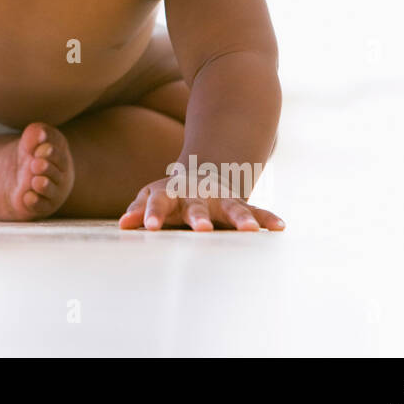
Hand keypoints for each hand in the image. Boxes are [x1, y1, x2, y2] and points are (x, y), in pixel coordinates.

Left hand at [118, 176, 284, 231]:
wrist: (200, 172)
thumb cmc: (170, 194)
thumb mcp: (151, 196)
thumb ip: (139, 210)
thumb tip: (123, 225)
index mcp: (171, 193)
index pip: (159, 202)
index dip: (152, 214)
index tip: (148, 227)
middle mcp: (198, 194)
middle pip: (197, 206)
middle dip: (199, 217)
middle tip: (201, 229)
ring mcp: (221, 198)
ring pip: (232, 207)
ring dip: (240, 218)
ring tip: (250, 230)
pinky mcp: (240, 204)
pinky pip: (257, 211)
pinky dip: (267, 218)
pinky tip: (280, 227)